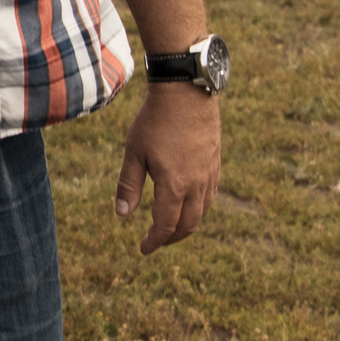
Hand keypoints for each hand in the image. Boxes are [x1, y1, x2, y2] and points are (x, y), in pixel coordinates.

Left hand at [115, 85, 220, 252]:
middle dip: (171, 238)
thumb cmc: (155, 120)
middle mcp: (196, 184)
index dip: (154, 241)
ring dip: (187, 225)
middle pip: (188, 225)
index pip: (166, 225)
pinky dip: (199, 209)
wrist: (186, 92)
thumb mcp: (134, 152)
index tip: (144, 248)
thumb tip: (123, 216)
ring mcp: (209, 174)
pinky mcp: (215, 163)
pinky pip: (211, 196)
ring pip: (202, 212)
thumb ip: (128, 185)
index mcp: (174, 185)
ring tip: (171, 227)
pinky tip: (188, 205)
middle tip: (156, 241)